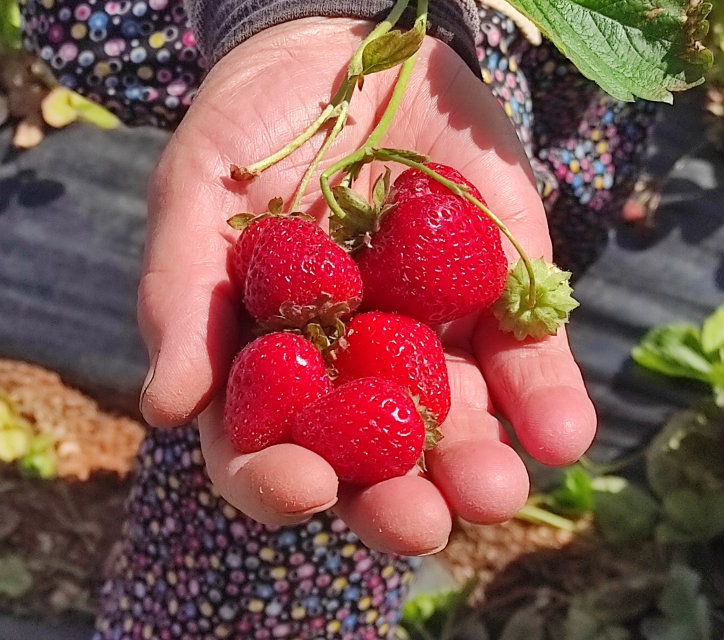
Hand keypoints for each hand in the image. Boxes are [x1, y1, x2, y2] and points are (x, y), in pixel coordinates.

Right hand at [137, 18, 596, 554]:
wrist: (346, 40)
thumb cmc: (250, 125)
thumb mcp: (195, 193)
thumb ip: (181, 296)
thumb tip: (162, 409)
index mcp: (267, 363)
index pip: (263, 450)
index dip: (275, 482)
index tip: (301, 486)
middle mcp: (351, 372)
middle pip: (369, 464)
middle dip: (393, 502)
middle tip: (416, 524)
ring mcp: (431, 339)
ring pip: (456, 428)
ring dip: (477, 469)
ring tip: (495, 490)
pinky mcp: (504, 296)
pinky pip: (529, 359)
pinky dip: (547, 401)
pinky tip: (561, 436)